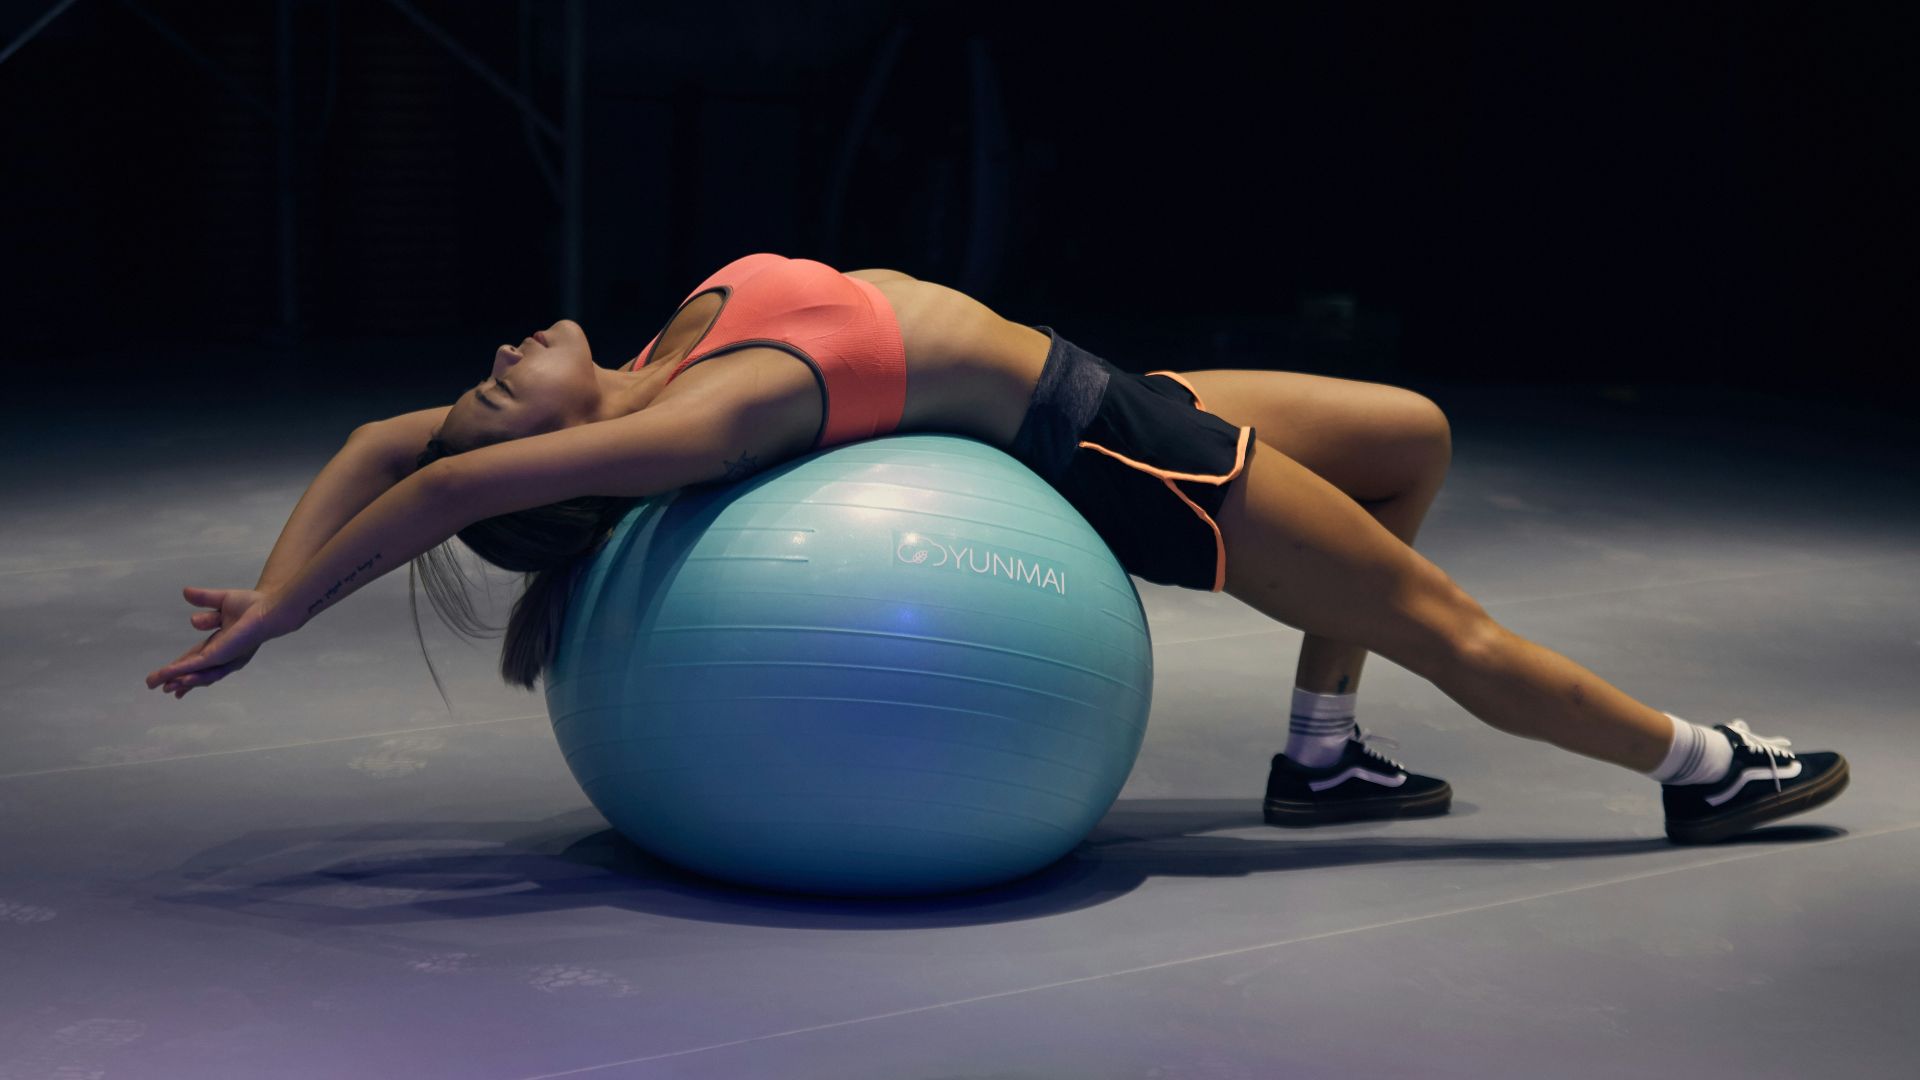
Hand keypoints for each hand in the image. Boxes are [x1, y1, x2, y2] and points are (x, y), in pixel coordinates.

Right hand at [145, 586, 292, 697]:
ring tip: (163, 686)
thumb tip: (185, 592)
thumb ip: (203, 599)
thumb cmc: (252, 605)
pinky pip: (198, 665)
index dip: (180, 667)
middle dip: (176, 679)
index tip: (165, 676)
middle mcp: (222, 655)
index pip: (195, 658)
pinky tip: (171, 676)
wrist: (268, 607)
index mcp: (220, 644)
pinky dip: (183, 671)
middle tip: (157, 686)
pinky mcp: (222, 656)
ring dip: (178, 680)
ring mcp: (223, 658)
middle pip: (194, 671)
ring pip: (197, 674)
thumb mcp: (221, 600)